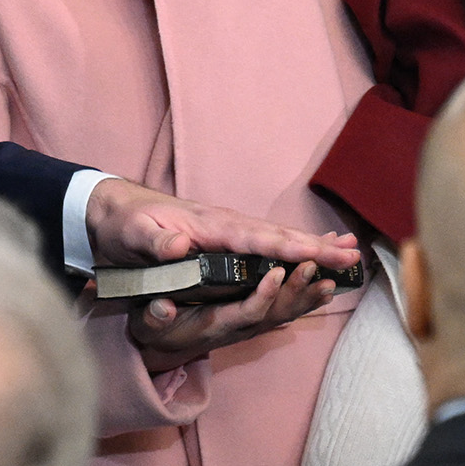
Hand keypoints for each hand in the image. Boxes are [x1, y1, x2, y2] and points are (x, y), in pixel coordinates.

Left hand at [85, 177, 359, 270]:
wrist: (111, 210)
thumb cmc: (123, 224)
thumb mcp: (131, 234)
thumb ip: (155, 242)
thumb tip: (181, 245)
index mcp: (209, 226)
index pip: (256, 240)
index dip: (289, 249)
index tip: (321, 254)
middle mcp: (224, 226)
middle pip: (277, 237)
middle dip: (316, 247)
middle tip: (353, 254)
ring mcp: (226, 232)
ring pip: (276, 240)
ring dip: (312, 247)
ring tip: (348, 253)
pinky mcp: (223, 241)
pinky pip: (265, 247)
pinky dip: (292, 250)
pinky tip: (310, 254)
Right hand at [129, 261, 339, 373]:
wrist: (165, 342)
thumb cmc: (155, 326)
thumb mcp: (146, 320)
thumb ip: (155, 315)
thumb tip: (161, 308)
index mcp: (215, 324)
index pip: (245, 312)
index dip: (262, 296)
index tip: (275, 273)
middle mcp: (239, 327)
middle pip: (275, 313)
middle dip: (297, 291)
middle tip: (317, 266)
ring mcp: (250, 324)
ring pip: (286, 312)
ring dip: (309, 294)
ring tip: (334, 276)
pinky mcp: (256, 318)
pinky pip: (286, 309)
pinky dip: (308, 297)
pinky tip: (328, 285)